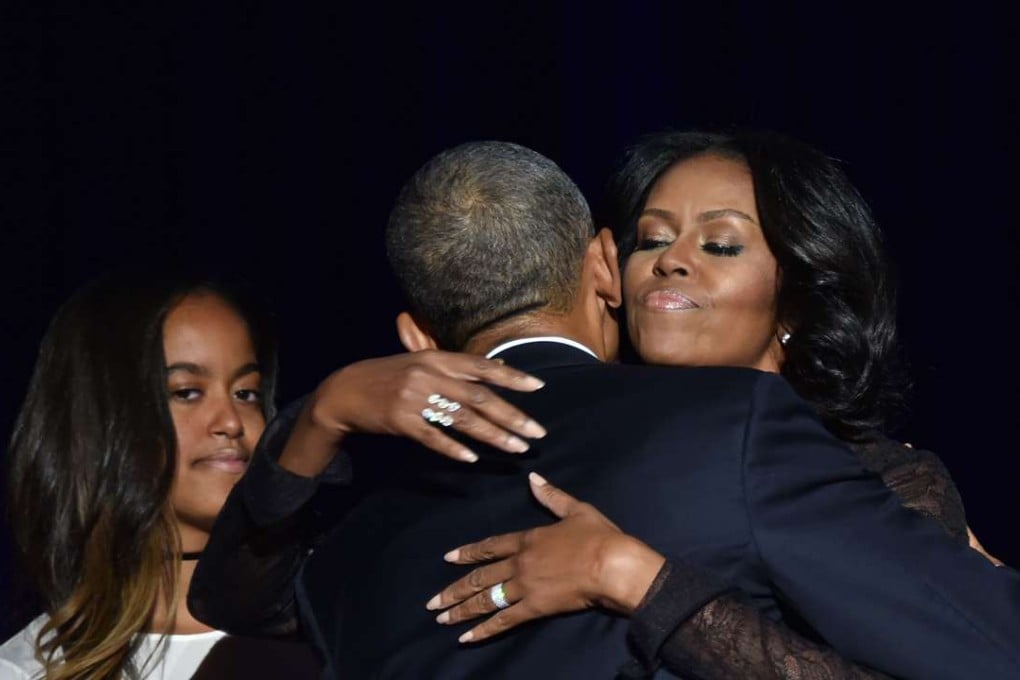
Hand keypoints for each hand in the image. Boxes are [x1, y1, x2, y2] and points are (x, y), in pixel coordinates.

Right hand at [305, 350, 545, 463]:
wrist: (345, 391)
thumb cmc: (389, 376)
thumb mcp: (421, 362)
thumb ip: (458, 366)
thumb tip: (498, 367)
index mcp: (436, 358)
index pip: (482, 366)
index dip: (511, 377)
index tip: (538, 387)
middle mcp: (428, 375)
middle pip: (479, 397)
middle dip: (512, 416)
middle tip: (537, 432)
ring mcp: (414, 398)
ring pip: (462, 419)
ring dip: (493, 436)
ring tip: (516, 448)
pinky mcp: (401, 421)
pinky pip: (433, 438)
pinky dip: (454, 449)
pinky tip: (472, 459)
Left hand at [427, 473, 664, 642]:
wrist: (612, 565)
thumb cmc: (598, 537)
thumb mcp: (577, 509)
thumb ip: (552, 496)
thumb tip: (533, 478)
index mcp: (528, 538)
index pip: (491, 546)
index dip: (468, 552)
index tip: (448, 558)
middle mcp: (519, 563)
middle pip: (480, 576)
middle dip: (454, 589)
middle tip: (432, 602)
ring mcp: (524, 586)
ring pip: (485, 599)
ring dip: (461, 610)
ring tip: (441, 619)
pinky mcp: (534, 608)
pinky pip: (504, 620)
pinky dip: (484, 630)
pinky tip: (466, 638)